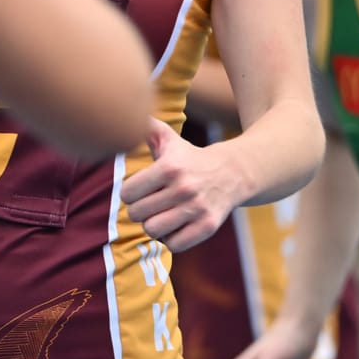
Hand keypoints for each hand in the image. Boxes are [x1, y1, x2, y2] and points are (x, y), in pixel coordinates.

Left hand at [119, 119, 240, 251]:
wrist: (231, 173)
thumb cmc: (190, 158)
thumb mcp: (170, 139)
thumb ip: (146, 128)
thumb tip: (127, 114)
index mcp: (170, 166)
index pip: (127, 193)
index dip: (129, 193)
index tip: (138, 191)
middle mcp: (184, 188)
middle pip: (137, 214)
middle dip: (139, 210)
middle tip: (149, 204)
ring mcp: (197, 208)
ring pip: (153, 230)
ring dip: (153, 225)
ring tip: (160, 215)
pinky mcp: (208, 227)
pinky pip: (174, 244)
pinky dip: (171, 239)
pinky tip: (175, 226)